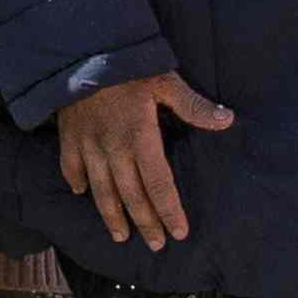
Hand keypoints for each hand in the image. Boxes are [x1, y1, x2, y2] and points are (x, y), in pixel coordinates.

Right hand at [57, 70, 231, 252]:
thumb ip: (193, 106)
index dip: (170, 211)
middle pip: (132, 196)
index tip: (179, 232)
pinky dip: (77, 182)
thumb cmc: (128, 65)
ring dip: (112, 216)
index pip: (159, 185)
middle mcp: (114, 149)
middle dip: (145, 223)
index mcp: (140, 138)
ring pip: (101, 191)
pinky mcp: (69, 137)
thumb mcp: (165, 80)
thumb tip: (227, 120)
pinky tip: (81, 194)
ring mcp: (88, 146)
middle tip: (155, 244)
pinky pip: (71, 167)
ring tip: (120, 236)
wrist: (79, 52)